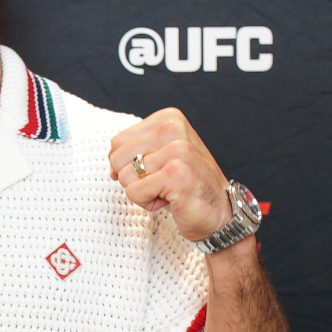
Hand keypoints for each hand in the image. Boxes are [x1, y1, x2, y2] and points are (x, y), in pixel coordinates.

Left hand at [109, 107, 231, 241]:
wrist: (219, 213)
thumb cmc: (185, 186)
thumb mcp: (160, 158)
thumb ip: (134, 153)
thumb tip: (111, 168)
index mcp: (168, 118)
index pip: (117, 143)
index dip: (129, 165)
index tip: (157, 171)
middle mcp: (173, 128)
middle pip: (117, 158)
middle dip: (134, 179)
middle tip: (162, 183)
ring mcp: (177, 150)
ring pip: (124, 177)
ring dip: (143, 192)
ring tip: (168, 191)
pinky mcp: (176, 174)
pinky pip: (134, 193)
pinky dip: (148, 203)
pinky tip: (171, 200)